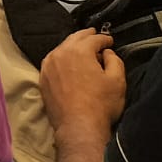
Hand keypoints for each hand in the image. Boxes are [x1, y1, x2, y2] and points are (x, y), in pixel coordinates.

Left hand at [39, 30, 126, 144]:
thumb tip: (107, 52)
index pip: (94, 39)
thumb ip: (114, 60)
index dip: (104, 38)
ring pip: (62, 49)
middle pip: (75, 39)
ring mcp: (48, 65)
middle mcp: (60, 53)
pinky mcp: (43, 78)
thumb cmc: (101, 104)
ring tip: (82, 47)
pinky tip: (68, 62)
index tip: (110, 40)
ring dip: (73, 46)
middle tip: (94, 35)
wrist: (78, 127)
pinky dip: (62, 58)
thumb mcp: (117, 81)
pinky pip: (53, 61)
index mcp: (79, 51)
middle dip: (86, 36)